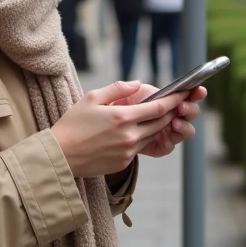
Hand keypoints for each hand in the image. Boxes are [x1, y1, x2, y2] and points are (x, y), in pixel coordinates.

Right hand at [50, 81, 189, 178]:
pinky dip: (141, 137)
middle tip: (176, 103)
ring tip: (156, 115)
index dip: (175, 99)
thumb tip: (138, 84)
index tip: (185, 92)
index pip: (159, 107)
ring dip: (157, 125)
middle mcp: (129, 136)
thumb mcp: (92, 98)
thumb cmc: (73, 124)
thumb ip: (118, 89)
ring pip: (153, 135)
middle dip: (170, 112)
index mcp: (123, 117)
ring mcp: (128, 152)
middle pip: (161, 122)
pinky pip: (140, 148)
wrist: (60, 155)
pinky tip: (133, 131)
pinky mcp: (124, 163)